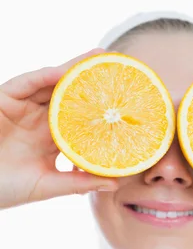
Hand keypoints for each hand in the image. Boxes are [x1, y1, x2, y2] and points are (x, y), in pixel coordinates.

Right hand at [0, 49, 116, 209]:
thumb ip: (79, 182)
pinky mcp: (5, 99)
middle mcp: (40, 119)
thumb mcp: (49, 185)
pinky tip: (65, 71)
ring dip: (73, 70)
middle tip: (118, 68)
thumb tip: (115, 183)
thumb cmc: (7, 189)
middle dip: (91, 82)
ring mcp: (23, 108)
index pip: (81, 120)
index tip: (126, 104)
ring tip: (98, 59)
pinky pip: (27, 83)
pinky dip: (45, 76)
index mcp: (52, 139)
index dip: (101, 111)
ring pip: (52, 83)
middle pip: (70, 96)